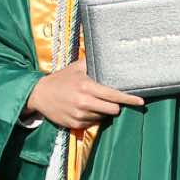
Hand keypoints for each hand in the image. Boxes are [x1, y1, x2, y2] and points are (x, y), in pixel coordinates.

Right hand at [24, 60, 142, 131]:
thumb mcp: (76, 67)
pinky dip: (93, 117)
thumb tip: (109, 55)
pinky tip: (84, 109)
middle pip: (112, 109)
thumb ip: (93, 63)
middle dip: (115, 105)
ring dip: (102, 111)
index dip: (128, 99)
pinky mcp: (75, 124)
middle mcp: (84, 102)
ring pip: (103, 117)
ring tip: (91, 102)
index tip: (140, 101)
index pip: (113, 95)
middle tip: (110, 100)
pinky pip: (93, 123)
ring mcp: (79, 115)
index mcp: (86, 86)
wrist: (39, 94)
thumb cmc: (61, 79)